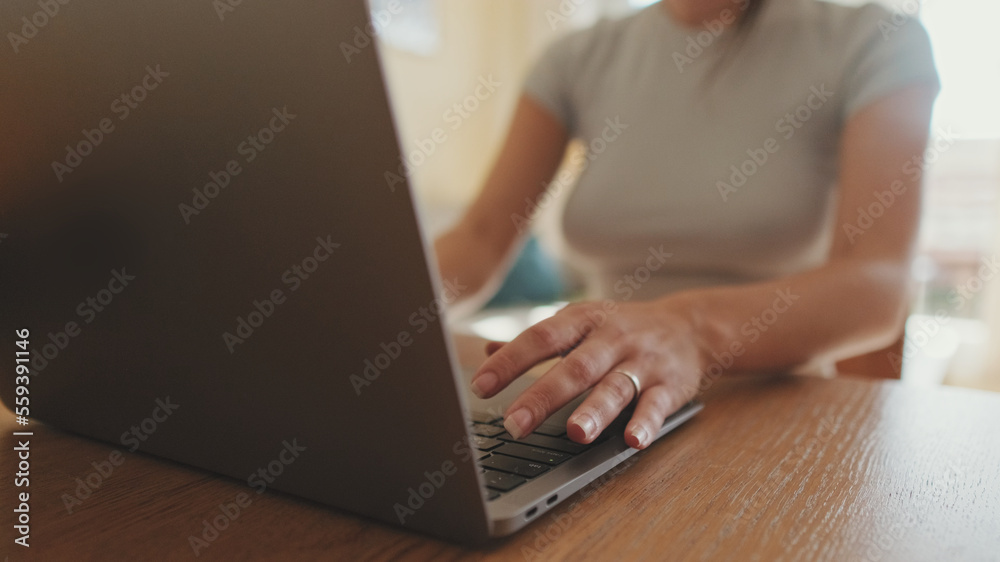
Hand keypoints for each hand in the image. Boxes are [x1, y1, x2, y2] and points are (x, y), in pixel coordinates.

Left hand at [470, 299, 706, 448]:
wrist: (689, 326)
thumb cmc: (622, 328)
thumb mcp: (580, 324)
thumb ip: (536, 341)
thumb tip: (487, 351)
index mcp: (583, 321)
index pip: (541, 338)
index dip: (510, 361)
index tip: (481, 385)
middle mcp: (612, 338)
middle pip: (575, 368)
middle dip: (544, 396)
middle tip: (514, 424)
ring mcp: (643, 361)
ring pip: (616, 387)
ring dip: (595, 411)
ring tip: (575, 433)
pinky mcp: (671, 385)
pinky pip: (658, 405)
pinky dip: (646, 423)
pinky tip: (633, 440)